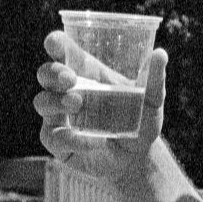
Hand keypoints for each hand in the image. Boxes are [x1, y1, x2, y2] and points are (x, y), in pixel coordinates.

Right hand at [34, 31, 167, 184]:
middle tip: (70, 79)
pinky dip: (71, 139)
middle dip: (53, 72)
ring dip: (55, 102)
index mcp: (86, 72)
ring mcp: (59, 116)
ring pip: (41, 102)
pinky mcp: (58, 141)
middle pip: (45, 73)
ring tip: (77, 104)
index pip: (62, 51)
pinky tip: (94, 142)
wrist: (138, 158)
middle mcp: (68, 90)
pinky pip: (53, 136)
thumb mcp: (152, 100)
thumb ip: (154, 79)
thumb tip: (160, 53)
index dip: (55, 43)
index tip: (54, 43)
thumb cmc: (140, 121)